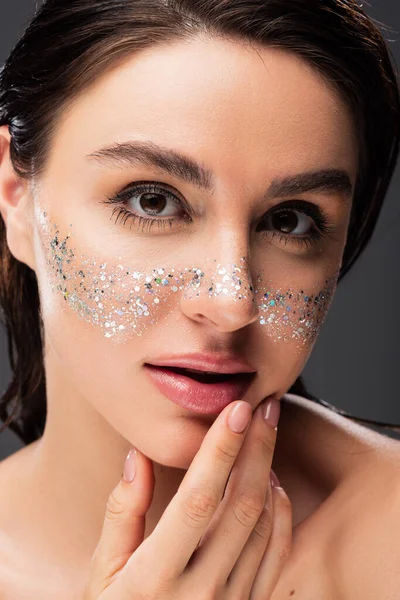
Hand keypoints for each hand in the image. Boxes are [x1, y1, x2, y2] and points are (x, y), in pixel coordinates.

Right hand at [82, 398, 291, 598]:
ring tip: (264, 437)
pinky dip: (281, 516)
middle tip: (266, 406)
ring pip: (264, 528)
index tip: (236, 409)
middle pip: (243, 507)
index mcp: (155, 577)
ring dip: (270, 475)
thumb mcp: (99, 575)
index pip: (198, 500)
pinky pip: (276, 558)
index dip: (220, 450)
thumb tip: (137, 455)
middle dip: (258, 449)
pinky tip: (273, 486)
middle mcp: (201, 593)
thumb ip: (120, 514)